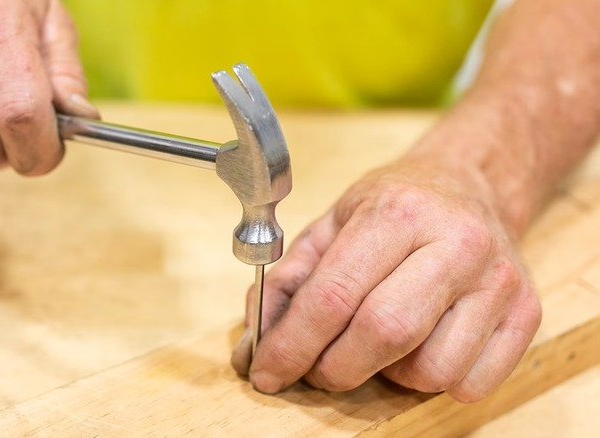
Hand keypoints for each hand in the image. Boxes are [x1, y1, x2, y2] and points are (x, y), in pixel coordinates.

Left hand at [231, 156, 541, 401]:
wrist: (471, 183)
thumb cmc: (395, 206)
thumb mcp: (330, 225)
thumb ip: (287, 281)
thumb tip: (255, 344)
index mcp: (397, 212)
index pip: (333, 295)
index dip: (292, 345)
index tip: (267, 372)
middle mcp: (456, 243)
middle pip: (383, 334)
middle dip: (334, 369)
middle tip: (317, 370)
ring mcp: (498, 280)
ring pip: (430, 369)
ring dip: (388, 375)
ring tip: (380, 343)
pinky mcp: (526, 312)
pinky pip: (471, 383)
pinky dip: (433, 381)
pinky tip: (422, 347)